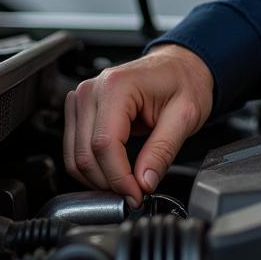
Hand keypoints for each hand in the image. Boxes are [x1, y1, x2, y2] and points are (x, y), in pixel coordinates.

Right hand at [64, 44, 213, 205]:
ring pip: (74, 156)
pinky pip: (75, 149)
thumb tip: (144, 182)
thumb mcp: (186, 115)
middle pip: (86, 153)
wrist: (180, 65)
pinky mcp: (80, 109)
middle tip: (134, 194)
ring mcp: (82, 98)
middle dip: (109, 182)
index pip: (105, 144)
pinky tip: (113, 172)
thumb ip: (163, 150)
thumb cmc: (184, 81)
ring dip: (97, 179)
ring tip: (126, 185)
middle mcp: (92, 90)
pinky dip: (92, 167)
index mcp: (118, 85)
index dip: (118, 177)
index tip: (136, 194)